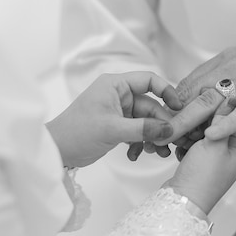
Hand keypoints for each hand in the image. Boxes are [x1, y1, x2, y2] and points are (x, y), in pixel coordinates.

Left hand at [46, 72, 181, 167]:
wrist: (56, 151)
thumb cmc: (77, 133)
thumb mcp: (113, 130)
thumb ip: (144, 129)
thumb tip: (170, 130)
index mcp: (115, 85)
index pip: (149, 80)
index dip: (167, 92)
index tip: (179, 108)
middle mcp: (118, 95)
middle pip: (151, 105)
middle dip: (161, 125)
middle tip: (169, 142)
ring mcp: (118, 111)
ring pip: (146, 121)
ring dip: (153, 137)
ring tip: (158, 153)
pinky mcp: (117, 126)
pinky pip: (137, 131)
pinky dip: (140, 143)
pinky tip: (137, 155)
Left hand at [164, 36, 235, 142]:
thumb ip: (225, 77)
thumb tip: (205, 94)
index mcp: (224, 62)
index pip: (189, 84)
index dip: (172, 105)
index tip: (160, 123)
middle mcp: (232, 69)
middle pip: (193, 93)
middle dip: (172, 115)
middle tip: (154, 135)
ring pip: (212, 102)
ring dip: (189, 122)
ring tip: (170, 140)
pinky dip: (225, 123)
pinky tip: (210, 136)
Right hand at [164, 101, 235, 213]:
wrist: (181, 202)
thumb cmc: (202, 176)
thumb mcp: (215, 144)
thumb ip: (221, 121)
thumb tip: (228, 99)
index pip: (232, 122)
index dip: (218, 111)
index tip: (204, 101)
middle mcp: (227, 158)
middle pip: (215, 130)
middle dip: (200, 124)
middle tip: (189, 120)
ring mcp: (211, 164)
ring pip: (200, 138)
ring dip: (189, 135)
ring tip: (182, 137)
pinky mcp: (196, 168)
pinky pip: (190, 149)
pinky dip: (183, 146)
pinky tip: (177, 148)